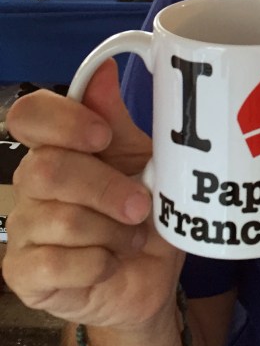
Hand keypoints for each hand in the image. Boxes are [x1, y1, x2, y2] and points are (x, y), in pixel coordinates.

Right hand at [2, 59, 183, 329]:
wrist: (150, 277)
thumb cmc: (142, 213)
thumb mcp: (142, 162)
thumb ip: (117, 121)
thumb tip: (103, 68)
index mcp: (58, 147)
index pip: (29, 115)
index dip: (63, 121)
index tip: (103, 136)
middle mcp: (31, 184)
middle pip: (47, 168)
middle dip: (105, 188)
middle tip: (141, 205)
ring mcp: (23, 229)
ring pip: (59, 219)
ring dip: (112, 232)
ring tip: (133, 238)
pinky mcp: (25, 273)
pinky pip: (55, 263)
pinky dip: (98, 263)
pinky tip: (110, 263)